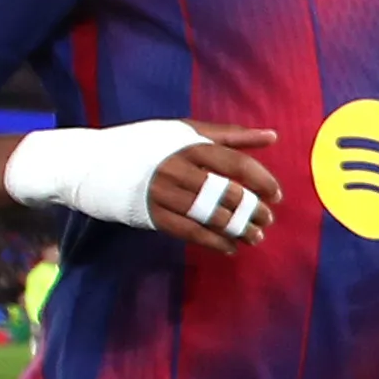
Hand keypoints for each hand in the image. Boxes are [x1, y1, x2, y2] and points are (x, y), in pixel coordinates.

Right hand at [149, 126, 282, 254]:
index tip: (276, 195)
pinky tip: (230, 247)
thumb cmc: (153, 146)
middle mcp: (179, 169)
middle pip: (227, 193)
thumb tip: (273, 136)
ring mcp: (165, 194)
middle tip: (267, 219)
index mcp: (192, 146)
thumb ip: (233, 136)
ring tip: (255, 237)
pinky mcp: (155, 215)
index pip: (236, 164)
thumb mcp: (190, 132)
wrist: (101, 163)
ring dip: (238, 229)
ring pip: (211, 216)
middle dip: (253, 210)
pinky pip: (191, 232)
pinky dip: (215, 242)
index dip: (262, 181)